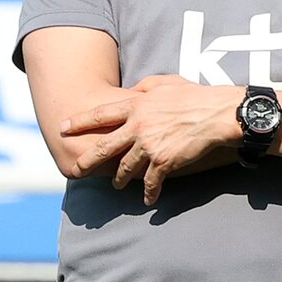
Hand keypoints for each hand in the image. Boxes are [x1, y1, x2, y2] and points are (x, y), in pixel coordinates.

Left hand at [63, 75, 241, 204]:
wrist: (218, 114)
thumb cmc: (197, 96)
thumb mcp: (167, 82)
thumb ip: (145, 87)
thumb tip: (133, 91)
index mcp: (137, 106)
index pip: (100, 115)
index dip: (79, 122)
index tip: (63, 128)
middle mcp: (138, 126)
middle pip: (104, 147)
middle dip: (87, 160)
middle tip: (76, 170)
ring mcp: (149, 146)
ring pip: (125, 168)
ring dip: (119, 179)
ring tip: (117, 185)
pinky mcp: (163, 162)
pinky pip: (151, 182)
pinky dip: (149, 192)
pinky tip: (148, 199)